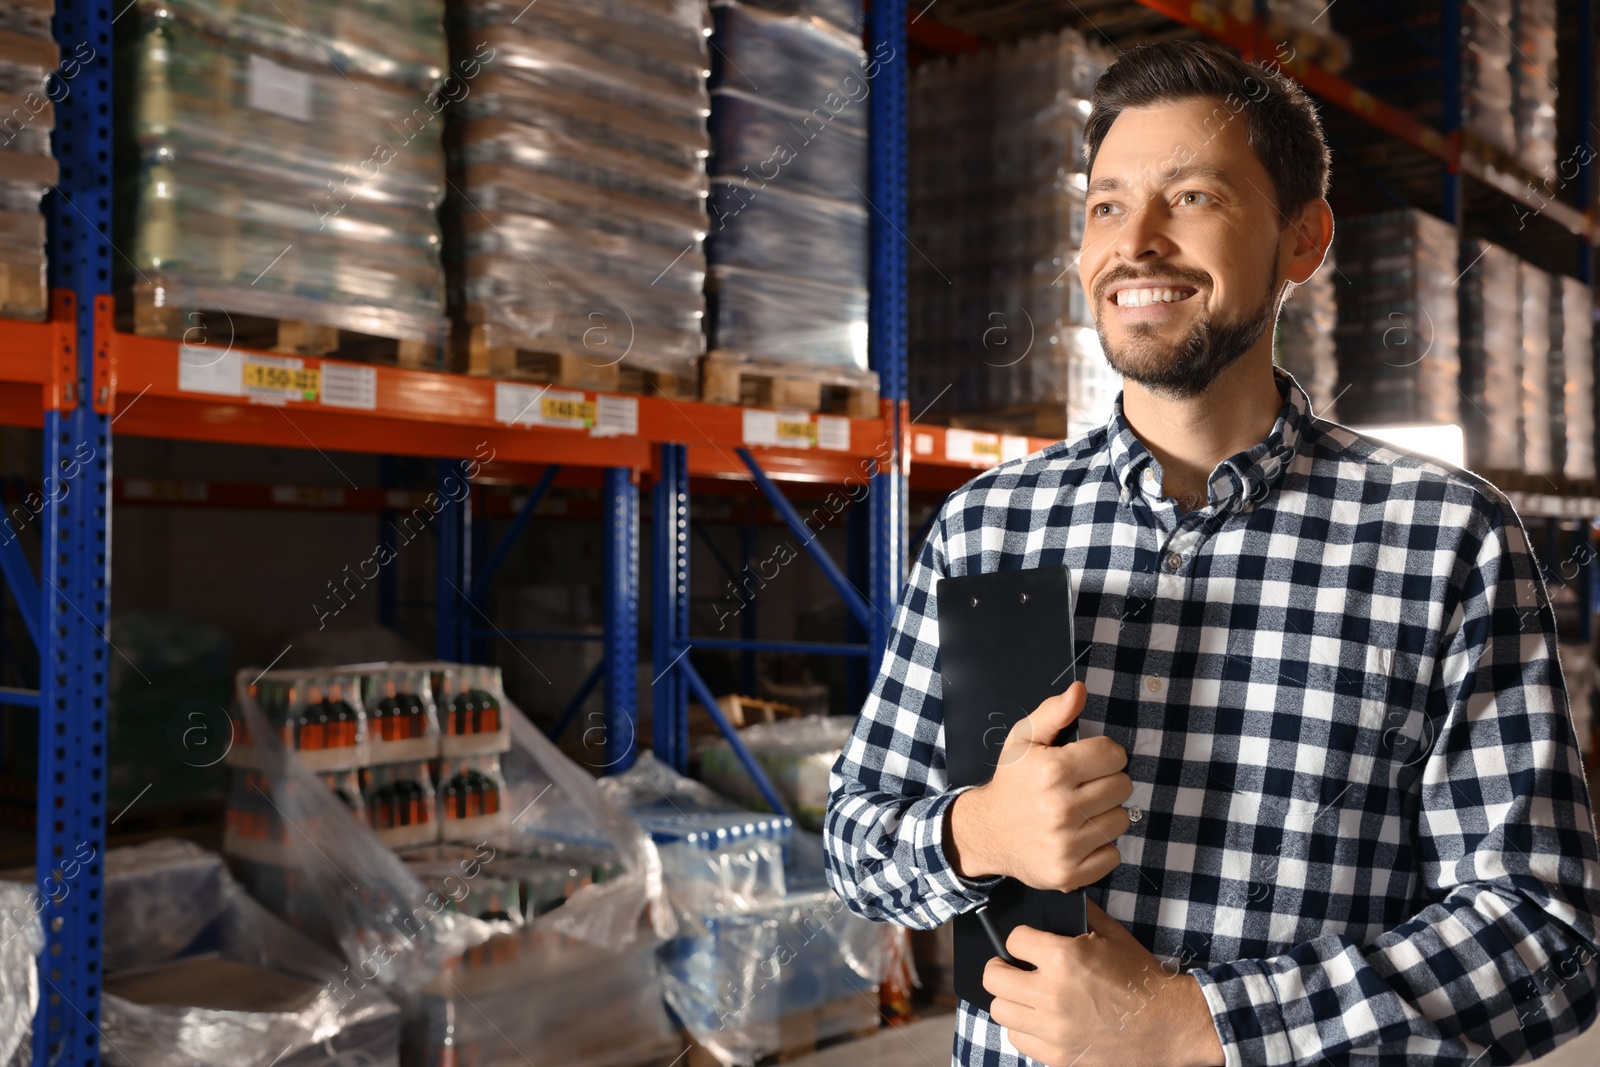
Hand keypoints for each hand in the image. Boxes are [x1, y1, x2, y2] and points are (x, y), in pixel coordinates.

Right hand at [949, 681, 1131, 891]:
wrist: (985, 831)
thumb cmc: (1012, 782)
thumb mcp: (1023, 739)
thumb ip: (1054, 713)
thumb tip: (1080, 691)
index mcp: (1052, 771)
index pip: (1114, 755)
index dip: (1103, 755)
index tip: (1085, 762)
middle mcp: (1061, 809)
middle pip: (1122, 787)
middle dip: (1106, 782)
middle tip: (1081, 787)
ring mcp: (1066, 845)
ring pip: (1121, 820)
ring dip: (1104, 814)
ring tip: (1078, 812)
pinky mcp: (1069, 873)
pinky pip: (1113, 855)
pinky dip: (1100, 848)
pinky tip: (1078, 838)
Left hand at [983, 899, 1224, 1066]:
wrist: (1168, 1025)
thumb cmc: (1141, 978)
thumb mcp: (1112, 936)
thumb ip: (1080, 914)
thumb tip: (1058, 898)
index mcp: (1064, 958)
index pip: (1012, 940)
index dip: (1020, 939)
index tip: (1028, 944)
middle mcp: (1052, 994)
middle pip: (993, 977)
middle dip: (1002, 967)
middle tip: (1014, 967)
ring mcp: (1053, 1029)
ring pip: (1000, 1011)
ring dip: (1010, 999)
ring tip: (1026, 995)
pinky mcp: (1058, 1056)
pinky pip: (1018, 1039)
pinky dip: (1024, 1028)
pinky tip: (1040, 1019)